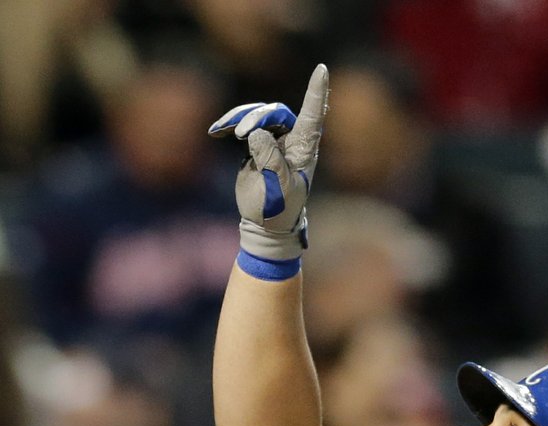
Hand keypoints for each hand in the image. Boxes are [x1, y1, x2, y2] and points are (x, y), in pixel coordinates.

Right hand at [208, 63, 329, 264]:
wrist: (265, 225)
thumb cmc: (279, 209)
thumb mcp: (279, 187)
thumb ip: (270, 159)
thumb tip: (256, 134)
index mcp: (305, 149)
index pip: (313, 115)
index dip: (317, 92)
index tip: (321, 69)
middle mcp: (292, 140)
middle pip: (274, 112)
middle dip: (255, 116)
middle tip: (240, 133)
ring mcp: (273, 140)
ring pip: (256, 116)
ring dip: (239, 119)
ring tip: (224, 131)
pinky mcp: (255, 145)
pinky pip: (242, 125)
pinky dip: (229, 125)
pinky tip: (217, 132)